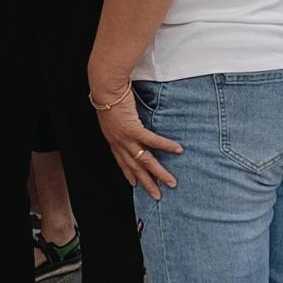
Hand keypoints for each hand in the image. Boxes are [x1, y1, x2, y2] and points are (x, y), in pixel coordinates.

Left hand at [91, 83, 181, 199]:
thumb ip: (122, 122)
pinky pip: (152, 141)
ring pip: (144, 160)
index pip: (122, 161)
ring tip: (171, 182)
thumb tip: (131, 121)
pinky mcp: (133, 128)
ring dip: (159, 173)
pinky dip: (165, 146)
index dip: (129, 173)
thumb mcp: (113, 114)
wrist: (105, 88)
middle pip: (135, 167)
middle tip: (157, 195)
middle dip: (146, 183)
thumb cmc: (108, 96)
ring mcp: (125, 137)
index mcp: (113, 139)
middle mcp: (119, 142)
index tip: (134, 184)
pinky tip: (177, 149)